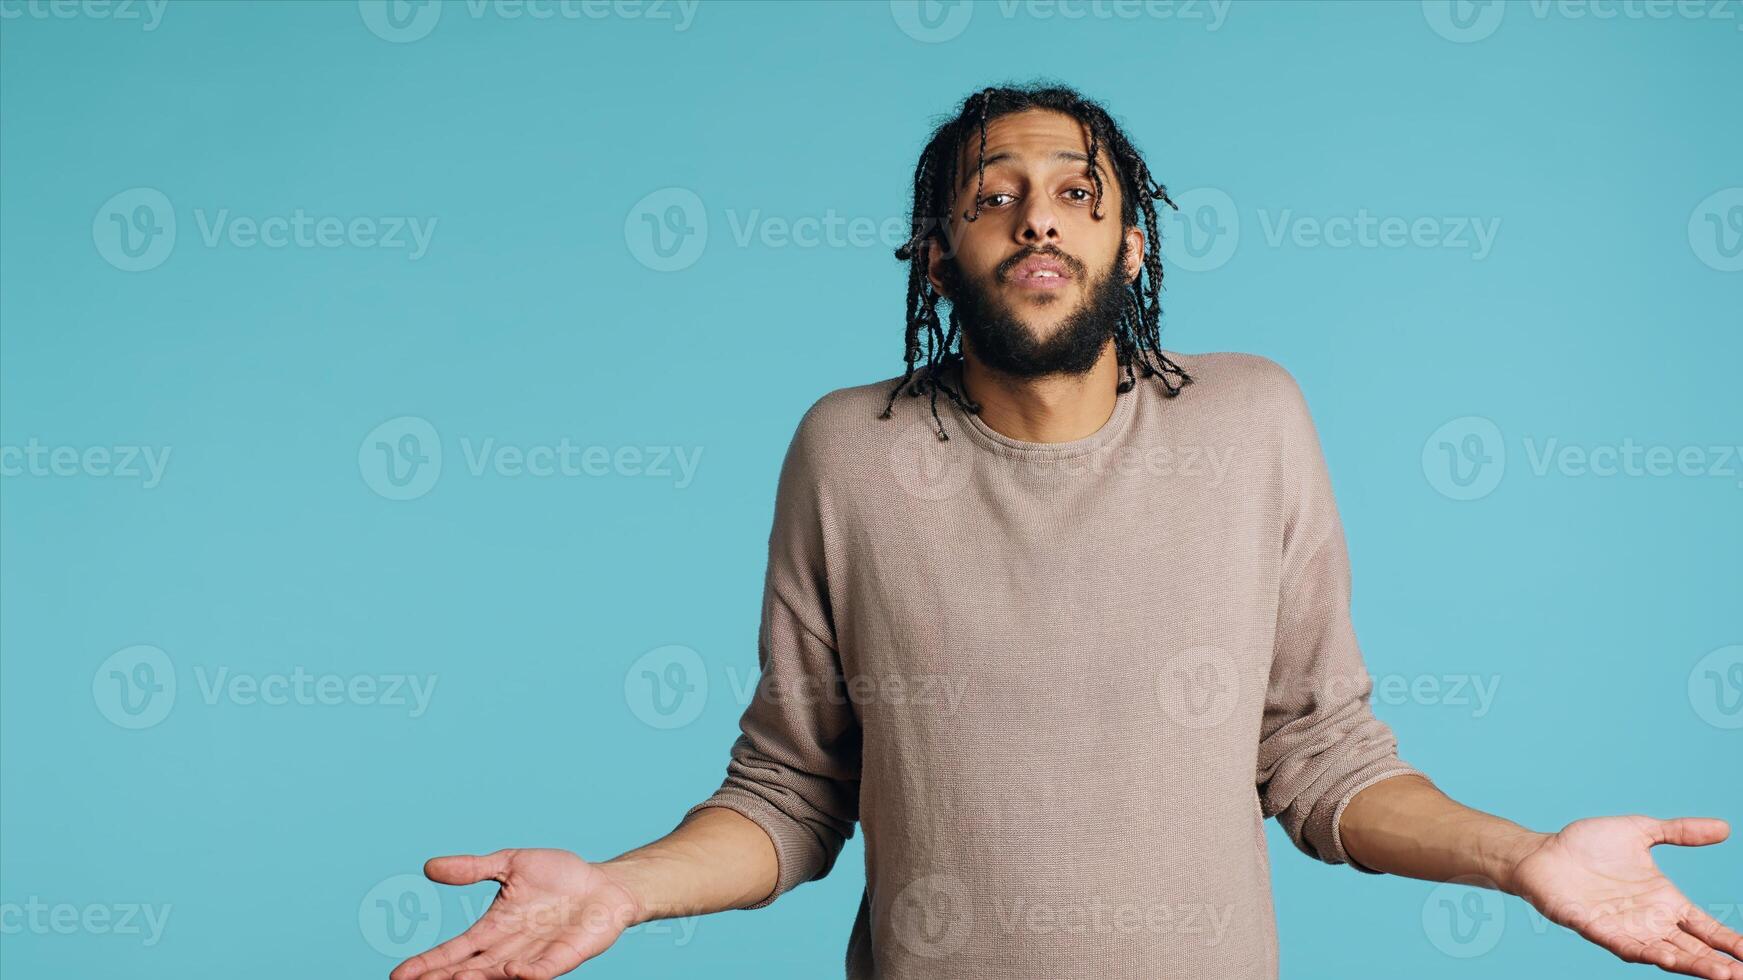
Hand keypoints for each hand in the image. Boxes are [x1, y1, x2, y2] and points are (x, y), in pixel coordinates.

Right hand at [389, 848, 643, 979]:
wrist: (605, 883)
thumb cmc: (560, 876)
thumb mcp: (511, 863)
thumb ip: (473, 868)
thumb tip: (428, 866)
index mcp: (494, 927)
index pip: (454, 949)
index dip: (428, 962)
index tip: (399, 974)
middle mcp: (510, 947)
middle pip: (470, 968)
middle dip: (442, 978)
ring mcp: (536, 955)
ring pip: (500, 973)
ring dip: (479, 977)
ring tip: (454, 979)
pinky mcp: (565, 956)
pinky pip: (544, 970)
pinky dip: (528, 972)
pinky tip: (512, 972)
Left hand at [1510, 815, 1742, 978]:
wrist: (1542, 851)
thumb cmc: (1586, 844)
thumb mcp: (1641, 831)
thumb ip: (1680, 831)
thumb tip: (1724, 827)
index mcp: (1665, 901)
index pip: (1706, 928)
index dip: (1730, 942)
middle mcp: (1650, 921)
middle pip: (1693, 948)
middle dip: (1720, 964)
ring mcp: (1625, 928)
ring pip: (1666, 954)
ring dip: (1693, 965)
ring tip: (1723, 975)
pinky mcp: (1597, 929)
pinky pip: (1627, 947)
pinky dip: (1649, 955)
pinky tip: (1668, 959)